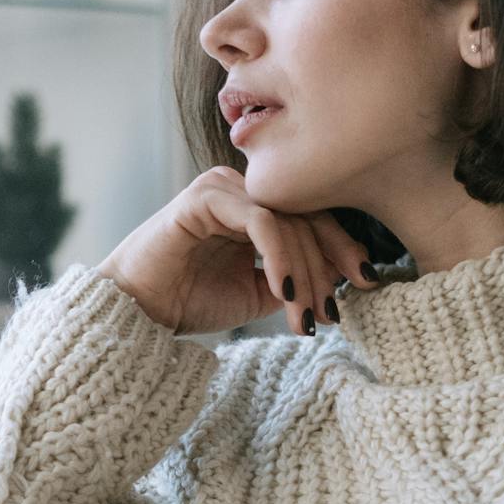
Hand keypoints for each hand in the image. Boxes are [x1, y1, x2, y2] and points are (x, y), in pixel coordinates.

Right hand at [94, 167, 382, 337]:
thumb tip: (345, 276)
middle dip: (328, 267)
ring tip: (305, 315)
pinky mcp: (204, 198)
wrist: (136, 313)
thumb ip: (296, 278)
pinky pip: (260, 221)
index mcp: (253, 206)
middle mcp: (239, 189)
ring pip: (288, 220)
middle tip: (331, 312)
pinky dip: (279, 258)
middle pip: (306, 215)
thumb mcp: (258, 293)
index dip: (343, 248)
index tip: (367, 282)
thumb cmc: (189, 301)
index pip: (312, 215)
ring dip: (304, 271)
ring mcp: (222, 188)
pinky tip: (284, 292)